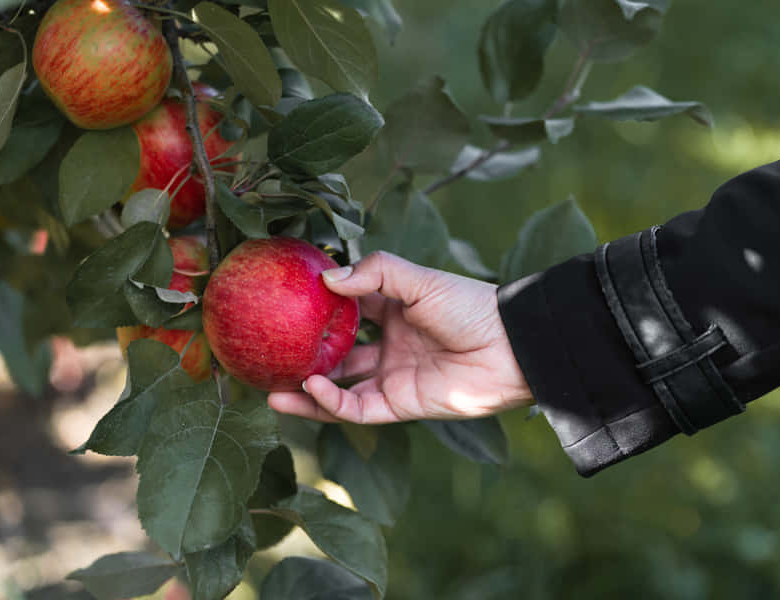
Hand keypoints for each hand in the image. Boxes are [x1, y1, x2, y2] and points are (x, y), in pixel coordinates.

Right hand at [267, 251, 532, 422]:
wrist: (511, 347)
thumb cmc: (471, 306)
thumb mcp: (420, 280)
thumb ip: (375, 274)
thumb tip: (327, 278)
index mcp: (395, 311)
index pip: (347, 309)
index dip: (318, 309)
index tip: (284, 305)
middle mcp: (390, 345)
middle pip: (337, 354)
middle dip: (304, 358)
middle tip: (268, 356)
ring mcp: (394, 377)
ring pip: (341, 389)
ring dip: (308, 391)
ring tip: (272, 387)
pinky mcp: (402, 405)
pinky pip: (359, 409)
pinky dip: (332, 403)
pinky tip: (310, 388)